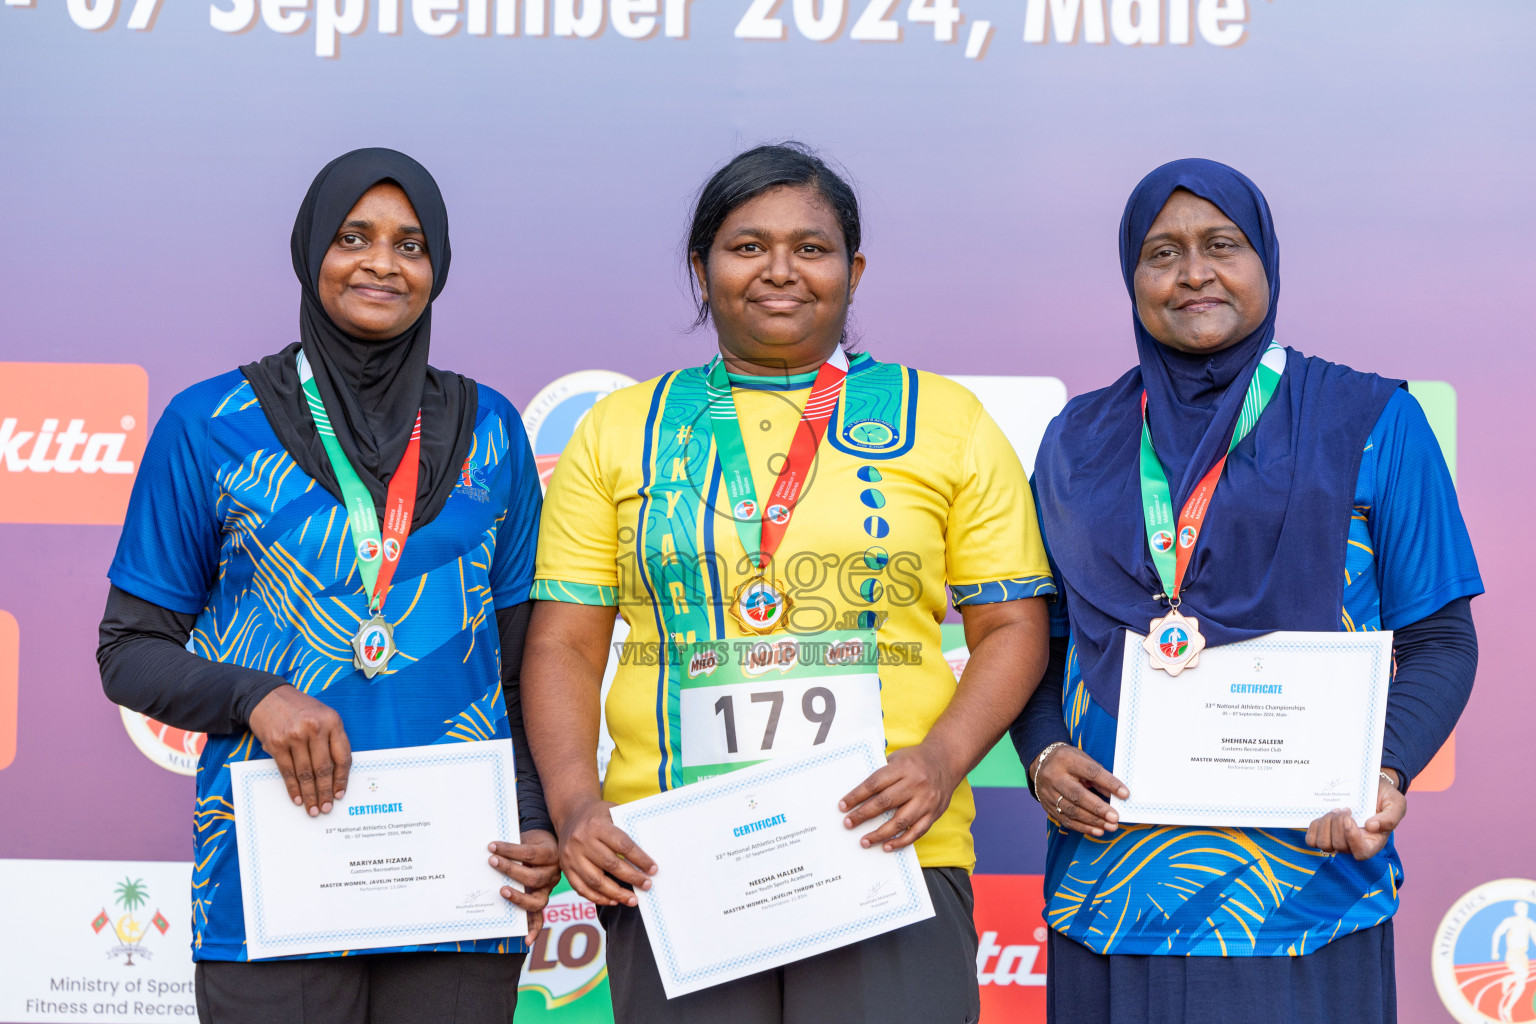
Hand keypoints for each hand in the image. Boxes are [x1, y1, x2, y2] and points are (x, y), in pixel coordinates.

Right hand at [248, 685, 350, 816]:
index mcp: (332, 721)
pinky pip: (287, 771)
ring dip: (310, 794)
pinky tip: (297, 798)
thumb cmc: (300, 709)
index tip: (340, 793)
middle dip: (325, 792)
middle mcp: (315, 728)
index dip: (342, 779)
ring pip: (305, 773)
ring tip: (312, 808)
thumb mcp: (324, 716)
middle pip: (323, 768)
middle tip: (326, 808)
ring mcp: (295, 736)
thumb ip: (332, 739)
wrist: (268, 696)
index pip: (342, 757)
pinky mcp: (276, 743)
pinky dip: (293, 788)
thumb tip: (337, 774)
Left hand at [488, 830, 561, 942]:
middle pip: (534, 878)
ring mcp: (548, 890)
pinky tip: (527, 940)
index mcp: (551, 854)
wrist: (548, 844)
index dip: (510, 850)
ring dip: (518, 898)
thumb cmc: (532, 841)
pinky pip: (540, 918)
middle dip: (510, 870)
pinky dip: (534, 930)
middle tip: (492, 862)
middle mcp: (553, 874)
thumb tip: (488, 849)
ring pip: (538, 901)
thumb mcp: (527, 837)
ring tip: (501, 891)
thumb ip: (514, 845)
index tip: (492, 846)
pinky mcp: (541, 901)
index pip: (530, 854)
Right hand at [557, 798, 656, 907]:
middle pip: (610, 864)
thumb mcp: (612, 812)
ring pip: (595, 881)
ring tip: (632, 900)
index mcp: (596, 825)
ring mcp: (571, 856)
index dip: (639, 859)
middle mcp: (581, 841)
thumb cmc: (598, 815)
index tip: (653, 869)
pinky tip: (613, 900)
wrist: (571, 814)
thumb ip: (627, 829)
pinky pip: (582, 888)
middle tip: (647, 885)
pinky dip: (598, 898)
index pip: (622, 845)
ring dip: (616, 894)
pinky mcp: (566, 868)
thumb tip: (649, 853)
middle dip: (632, 878)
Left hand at [838, 743, 956, 851]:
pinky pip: (916, 832)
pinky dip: (901, 841)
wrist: (947, 760)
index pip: (874, 784)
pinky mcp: (934, 813)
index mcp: (903, 767)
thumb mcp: (897, 757)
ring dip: (880, 834)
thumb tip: (858, 794)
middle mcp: (916, 784)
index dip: (856, 796)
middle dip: (863, 815)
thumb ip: (882, 773)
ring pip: (900, 821)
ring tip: (864, 841)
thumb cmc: (916, 760)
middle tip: (848, 824)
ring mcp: (926, 800)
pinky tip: (887, 846)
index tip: (843, 806)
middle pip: (885, 803)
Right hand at [1034, 746, 1127, 836]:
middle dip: (1098, 808)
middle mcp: (1054, 777)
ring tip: (1110, 826)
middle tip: (1115, 818)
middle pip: (1077, 795)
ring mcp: (1048, 793)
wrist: (1041, 763)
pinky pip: (1066, 820)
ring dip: (1093, 821)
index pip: (1091, 772)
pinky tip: (1098, 831)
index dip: (1109, 783)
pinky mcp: (1047, 806)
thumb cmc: (1069, 761)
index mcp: (1066, 760)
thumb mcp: (1084, 761)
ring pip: (1071, 810)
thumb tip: (1117, 795)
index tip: (1125, 794)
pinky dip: (1083, 827)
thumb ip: (1099, 778)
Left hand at [1305, 773, 1404, 860]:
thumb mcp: (1396, 803)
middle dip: (1338, 824)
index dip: (1352, 839)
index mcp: (1373, 842)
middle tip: (1345, 808)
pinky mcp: (1324, 833)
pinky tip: (1323, 815)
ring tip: (1335, 810)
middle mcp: (1354, 844)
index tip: (1350, 819)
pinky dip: (1314, 827)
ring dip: (1326, 824)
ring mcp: (1337, 840)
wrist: (1368, 786)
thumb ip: (1390, 817)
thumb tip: (1371, 827)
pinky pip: (1312, 840)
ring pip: (1324, 844)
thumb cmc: (1385, 797)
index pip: (1360, 853)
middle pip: (1339, 846)